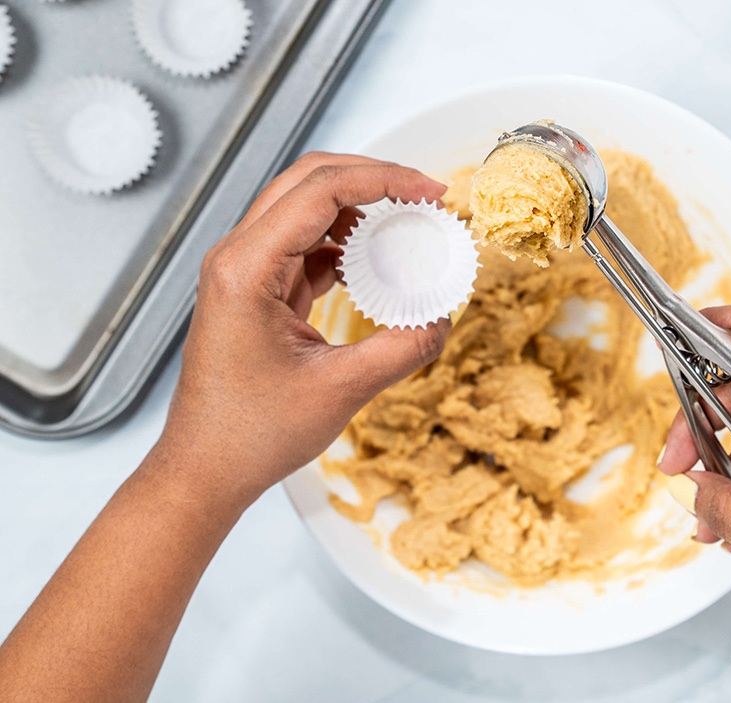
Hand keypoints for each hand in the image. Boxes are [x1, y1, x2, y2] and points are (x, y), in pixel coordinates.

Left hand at [156, 152, 450, 508]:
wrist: (205, 468)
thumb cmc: (251, 434)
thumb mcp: (340, 390)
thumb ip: (401, 349)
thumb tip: (443, 319)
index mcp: (246, 269)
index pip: (319, 190)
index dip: (383, 179)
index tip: (430, 191)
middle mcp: (237, 258)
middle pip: (308, 182)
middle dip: (372, 178)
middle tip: (424, 196)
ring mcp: (244, 271)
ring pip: (306, 209)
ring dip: (359, 209)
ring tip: (407, 226)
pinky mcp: (256, 289)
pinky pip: (304, 245)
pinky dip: (345, 243)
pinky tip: (376, 263)